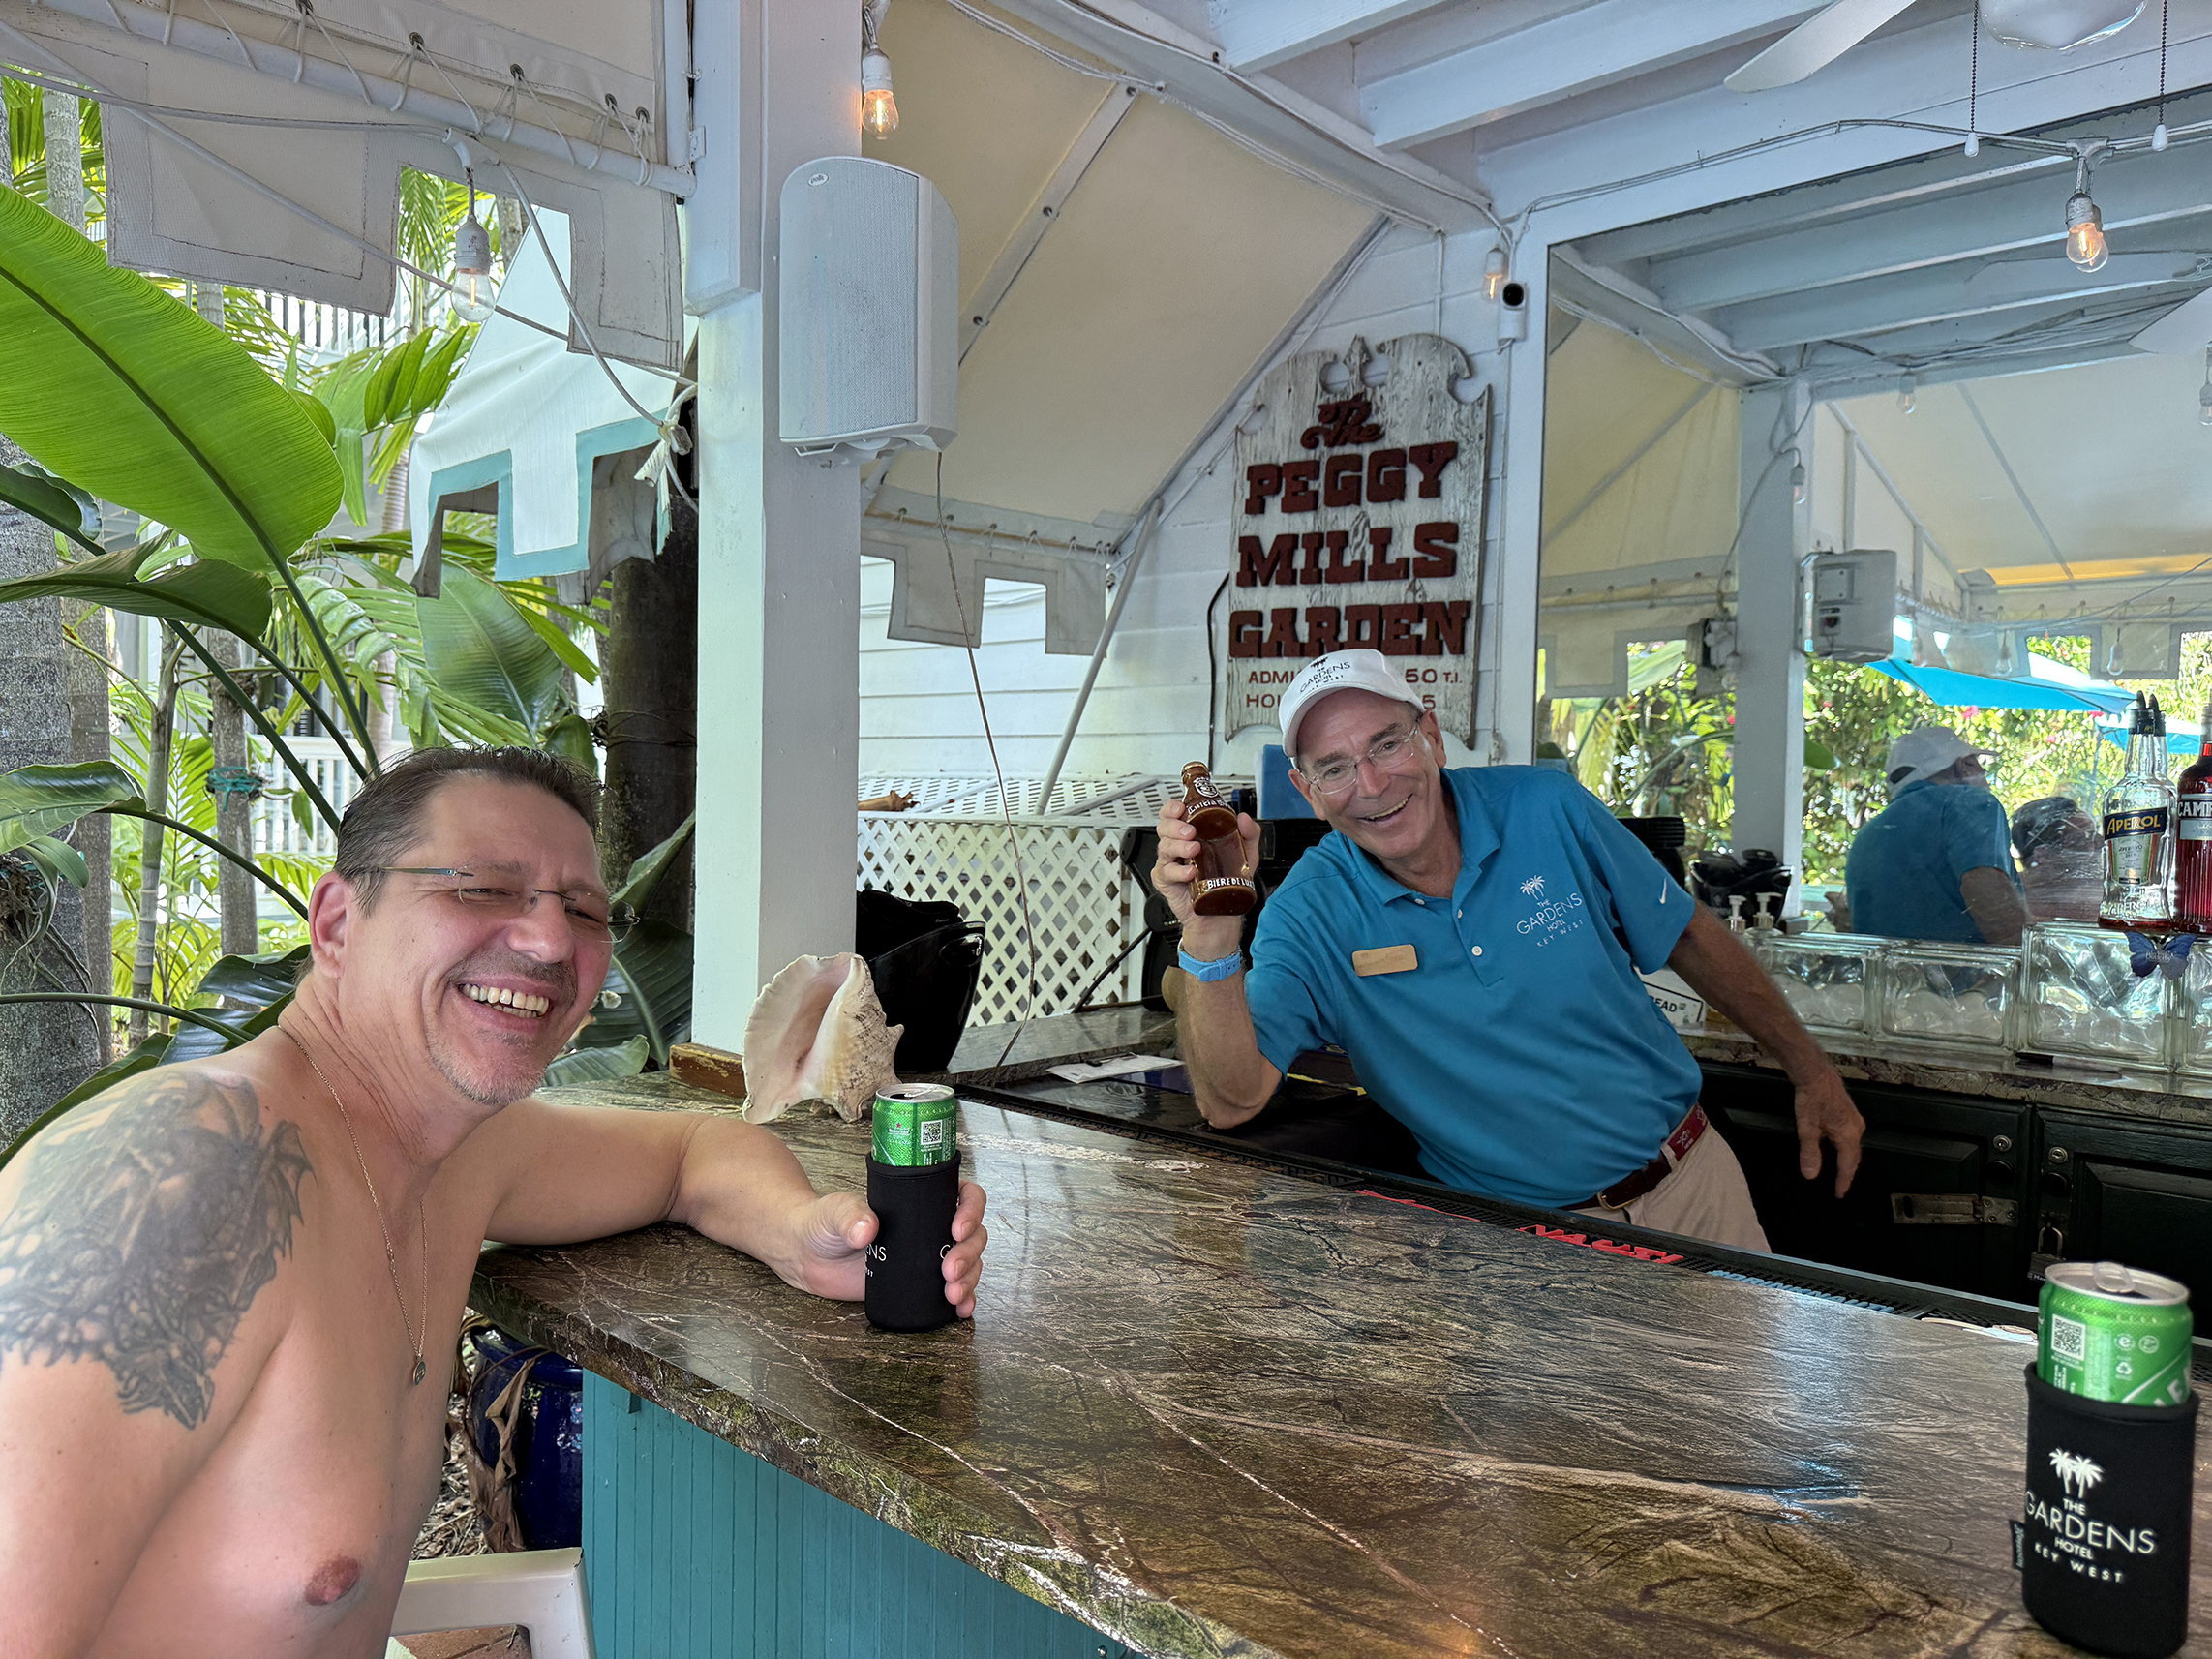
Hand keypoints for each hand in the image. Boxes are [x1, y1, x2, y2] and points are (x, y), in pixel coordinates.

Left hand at [784, 1180, 989, 1317]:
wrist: (807, 1256)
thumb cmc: (822, 1223)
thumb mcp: (834, 1212)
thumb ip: (849, 1216)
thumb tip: (866, 1229)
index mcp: (920, 1198)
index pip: (961, 1194)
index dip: (971, 1209)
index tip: (957, 1229)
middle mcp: (930, 1226)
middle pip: (972, 1234)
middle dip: (969, 1253)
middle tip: (949, 1271)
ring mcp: (926, 1256)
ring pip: (968, 1262)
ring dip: (970, 1278)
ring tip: (953, 1295)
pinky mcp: (918, 1283)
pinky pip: (952, 1289)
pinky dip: (963, 1300)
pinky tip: (962, 1310)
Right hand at [1152, 801, 1260, 954]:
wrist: (1222, 914)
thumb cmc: (1228, 883)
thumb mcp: (1245, 855)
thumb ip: (1249, 834)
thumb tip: (1243, 819)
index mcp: (1191, 836)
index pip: (1174, 815)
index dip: (1172, 808)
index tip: (1181, 807)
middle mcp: (1178, 847)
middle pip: (1164, 827)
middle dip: (1174, 825)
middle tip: (1190, 831)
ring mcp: (1170, 864)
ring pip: (1164, 848)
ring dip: (1178, 845)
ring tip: (1194, 849)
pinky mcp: (1166, 882)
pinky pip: (1166, 873)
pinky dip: (1177, 871)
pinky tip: (1189, 873)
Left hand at [1793, 1071, 1863, 1197]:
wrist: (1815, 1073)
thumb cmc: (1812, 1097)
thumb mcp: (1807, 1128)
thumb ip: (1809, 1153)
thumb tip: (1811, 1174)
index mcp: (1848, 1135)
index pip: (1848, 1166)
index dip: (1843, 1181)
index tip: (1839, 1193)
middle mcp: (1856, 1128)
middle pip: (1854, 1157)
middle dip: (1847, 1173)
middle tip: (1841, 1186)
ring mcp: (1854, 1119)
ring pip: (1853, 1147)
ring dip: (1847, 1160)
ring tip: (1841, 1172)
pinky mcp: (1849, 1113)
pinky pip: (1851, 1137)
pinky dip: (1846, 1148)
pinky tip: (1838, 1149)